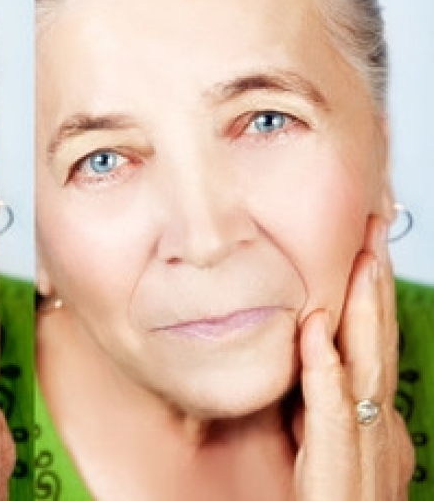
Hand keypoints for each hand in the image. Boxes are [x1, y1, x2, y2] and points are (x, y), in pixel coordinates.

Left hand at [294, 216, 413, 499]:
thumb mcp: (331, 443)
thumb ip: (324, 403)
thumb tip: (314, 359)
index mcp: (376, 418)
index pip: (376, 344)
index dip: (374, 296)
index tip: (369, 249)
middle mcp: (379, 424)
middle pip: (378, 341)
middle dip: (378, 284)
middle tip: (376, 230)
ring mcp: (366, 443)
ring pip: (367, 364)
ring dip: (364, 309)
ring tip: (363, 260)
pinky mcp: (338, 462)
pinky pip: (332, 409)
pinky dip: (325, 367)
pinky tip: (316, 331)